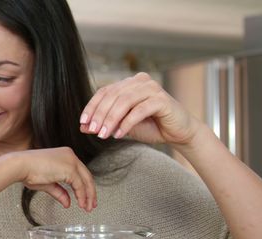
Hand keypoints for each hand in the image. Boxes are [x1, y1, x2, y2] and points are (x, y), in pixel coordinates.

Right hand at [10, 147, 96, 211]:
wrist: (20, 166)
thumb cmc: (28, 171)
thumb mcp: (48, 183)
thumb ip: (60, 192)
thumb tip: (67, 203)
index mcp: (65, 155)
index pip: (80, 172)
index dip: (85, 186)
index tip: (86, 197)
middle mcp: (70, 156)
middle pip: (87, 176)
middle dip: (90, 192)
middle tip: (91, 205)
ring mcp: (71, 161)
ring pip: (86, 180)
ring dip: (88, 196)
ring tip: (87, 207)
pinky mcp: (70, 168)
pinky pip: (80, 185)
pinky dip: (81, 196)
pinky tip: (80, 203)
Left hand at [79, 72, 199, 145]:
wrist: (178, 133)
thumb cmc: (151, 127)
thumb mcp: (122, 125)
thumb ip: (105, 124)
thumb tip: (83, 127)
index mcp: (129, 83)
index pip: (105, 91)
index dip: (92, 106)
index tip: (82, 122)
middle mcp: (140, 81)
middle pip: (113, 95)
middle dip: (100, 114)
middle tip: (92, 130)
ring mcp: (152, 88)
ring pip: (124, 101)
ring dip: (111, 119)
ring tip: (103, 134)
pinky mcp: (162, 100)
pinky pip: (139, 110)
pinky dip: (126, 123)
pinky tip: (118, 134)